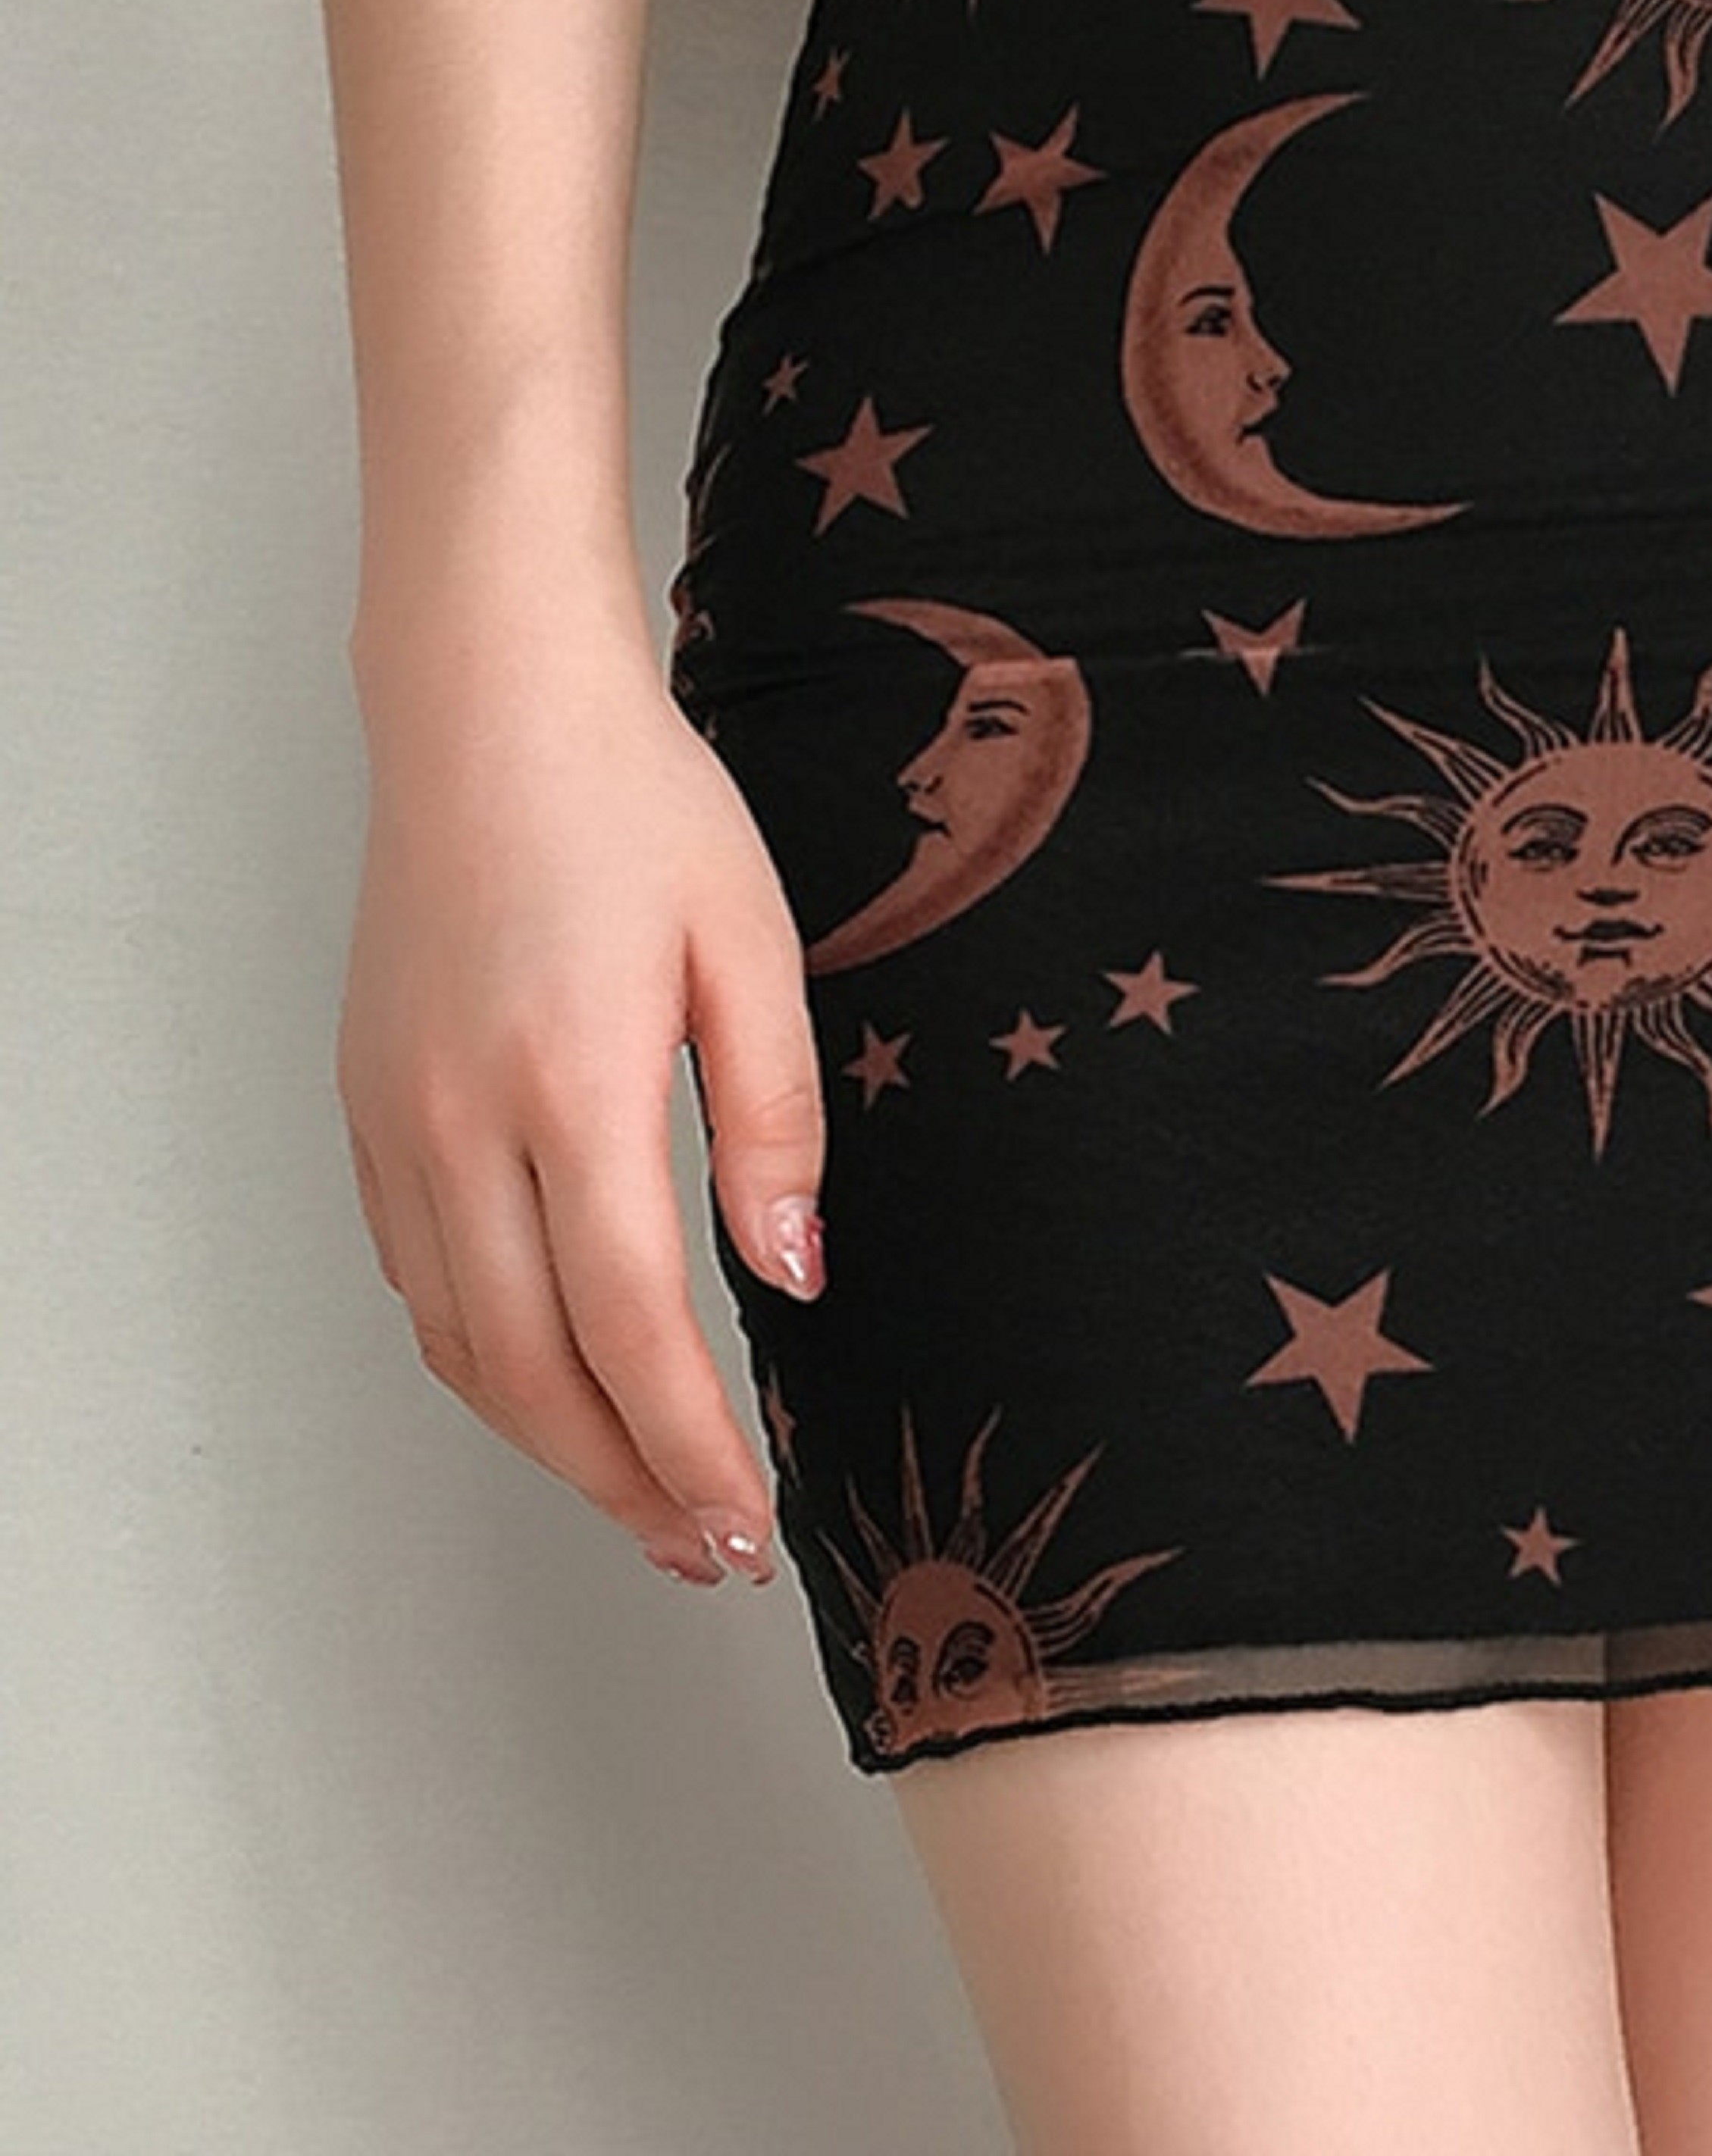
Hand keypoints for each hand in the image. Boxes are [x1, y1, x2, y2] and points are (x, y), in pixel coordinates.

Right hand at [336, 647, 826, 1586]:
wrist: (491, 709)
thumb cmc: (637, 808)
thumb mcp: (753, 947)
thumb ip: (775, 1122)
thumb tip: (790, 1278)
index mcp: (572, 1084)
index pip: (632, 1327)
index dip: (691, 1449)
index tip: (749, 1526)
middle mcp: (460, 1122)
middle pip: (532, 1369)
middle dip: (623, 1482)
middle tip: (706, 1551)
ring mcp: (398, 1120)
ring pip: (460, 1342)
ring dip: (551, 1439)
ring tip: (643, 1498)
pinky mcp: (371, 1106)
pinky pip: (421, 1277)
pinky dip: (487, 1358)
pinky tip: (556, 1377)